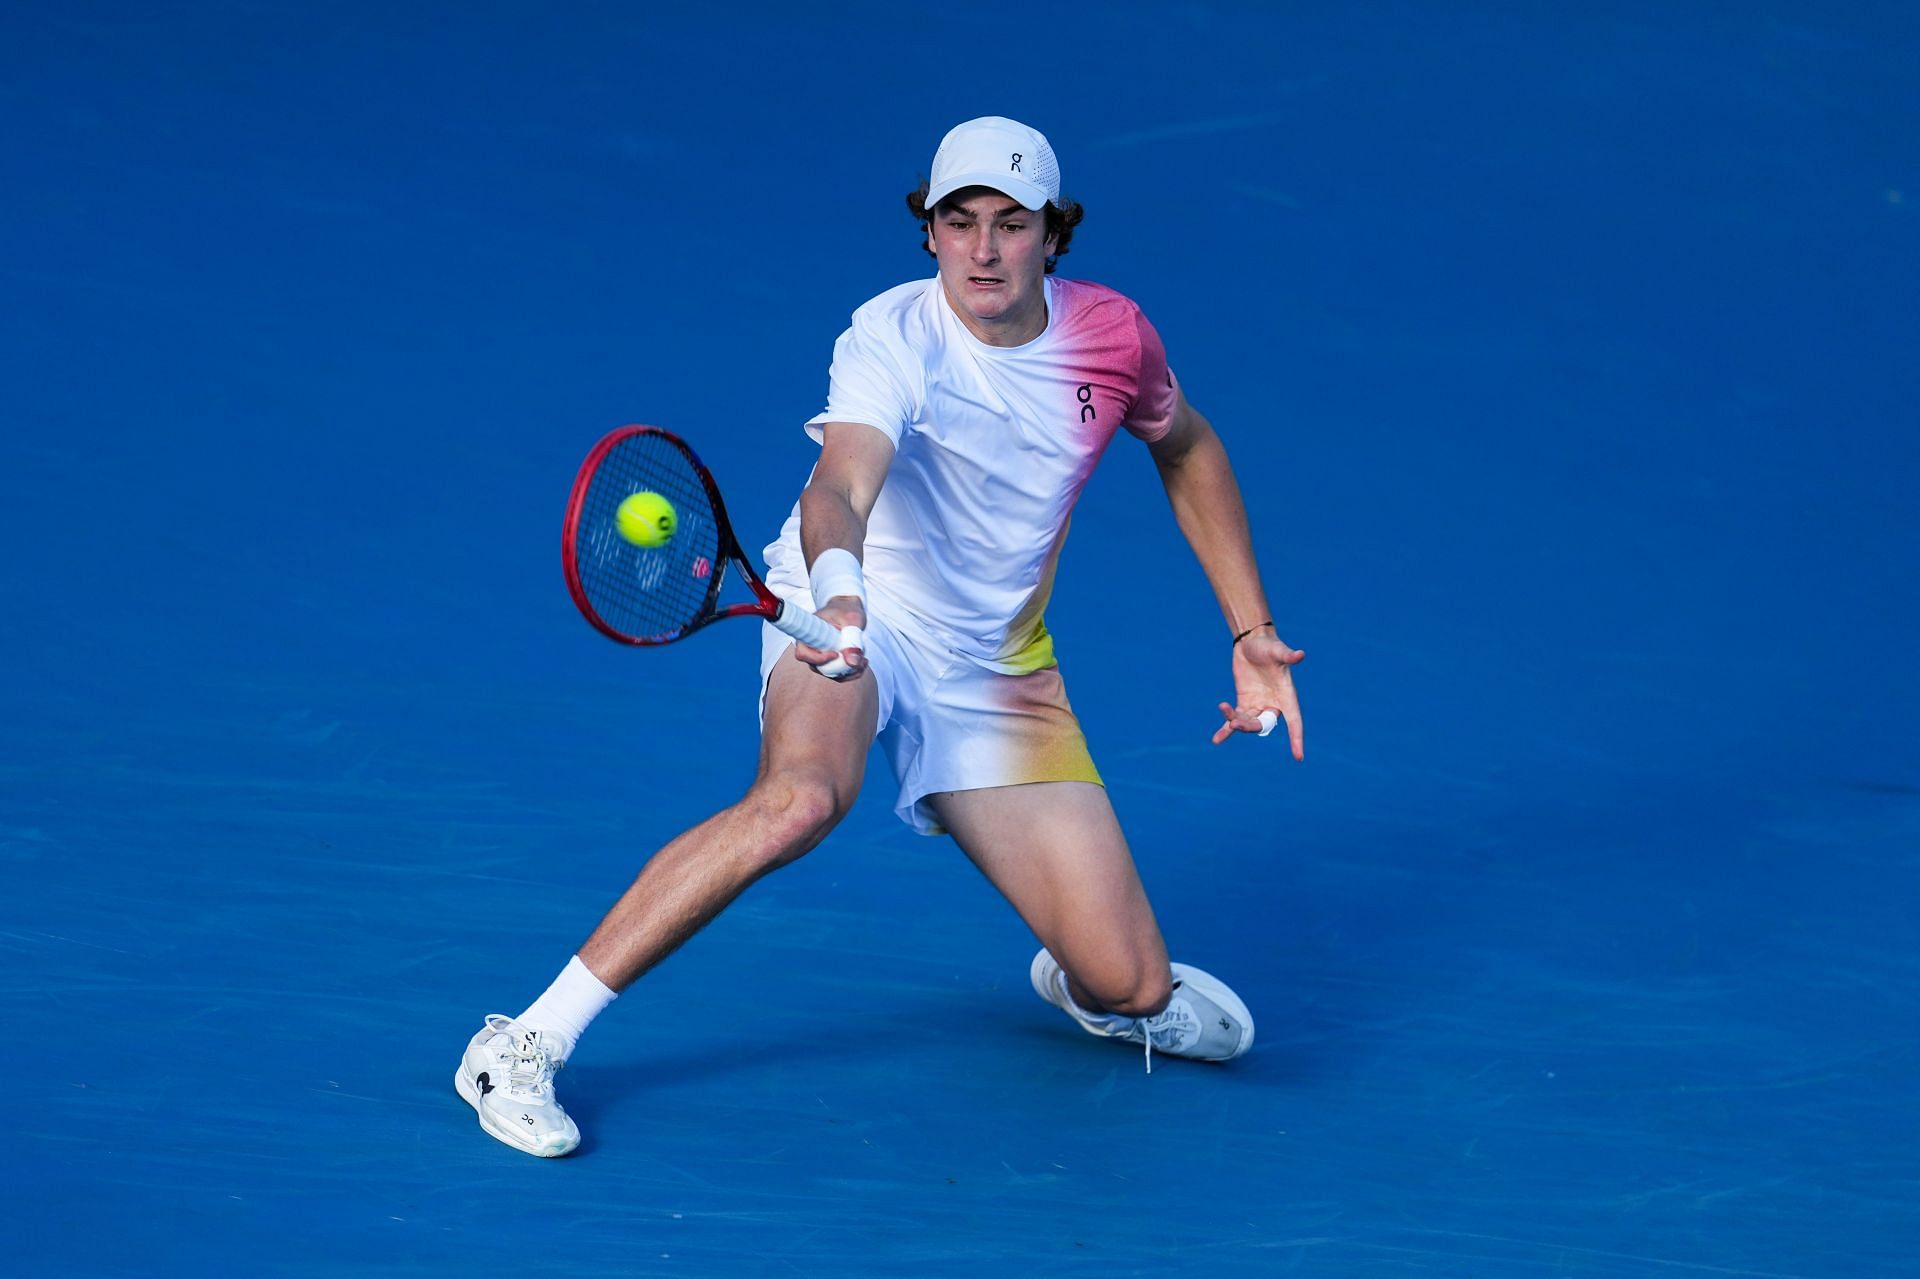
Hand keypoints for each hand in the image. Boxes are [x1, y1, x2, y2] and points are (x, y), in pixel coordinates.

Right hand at [793, 596, 867, 679]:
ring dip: (849, 672)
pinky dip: (852, 671)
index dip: (817, 659)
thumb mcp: (852, 619)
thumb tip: (852, 662)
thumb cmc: (846, 609)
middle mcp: (811, 647)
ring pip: (831, 673)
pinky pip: (838, 673)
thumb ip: (853, 638)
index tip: (836, 654)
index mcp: (809, 633)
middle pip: (819, 668)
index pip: (803, 653)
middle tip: (860, 660)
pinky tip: (862, 661)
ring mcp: (820, 656)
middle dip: (841, 668)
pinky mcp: (830, 661)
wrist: (848, 609)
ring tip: (864, 660)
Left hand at [1211, 632, 1303, 757]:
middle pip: (1264, 724)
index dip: (1296, 738)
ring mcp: (1257, 705)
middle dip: (1250, 726)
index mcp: (1287, 696)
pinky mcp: (1243, 702)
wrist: (1252, 641)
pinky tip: (1216, 739)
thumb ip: (1288, 655)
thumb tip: (1300, 655)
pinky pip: (1235, 719)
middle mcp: (1273, 704)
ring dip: (1235, 723)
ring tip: (1224, 709)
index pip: (1295, 721)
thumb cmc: (1269, 646)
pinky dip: (1225, 730)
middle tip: (1235, 723)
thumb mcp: (1278, 650)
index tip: (1298, 757)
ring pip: (1248, 723)